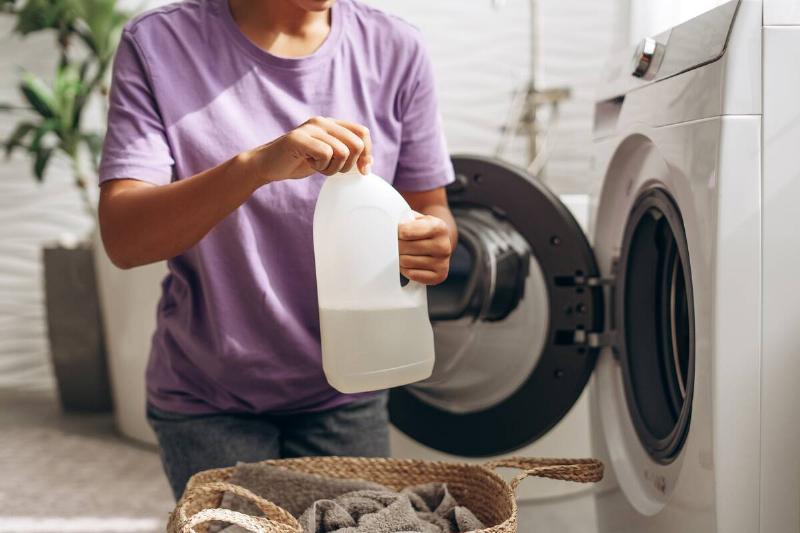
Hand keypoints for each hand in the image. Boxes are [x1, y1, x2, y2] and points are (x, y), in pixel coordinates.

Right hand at [246, 116, 372, 184]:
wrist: (267, 165)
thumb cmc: (298, 162)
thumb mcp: (327, 158)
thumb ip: (346, 155)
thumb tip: (368, 165)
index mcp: (331, 124)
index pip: (363, 133)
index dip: (367, 154)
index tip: (361, 170)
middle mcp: (322, 122)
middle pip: (357, 144)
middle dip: (348, 164)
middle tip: (331, 167)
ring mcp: (310, 128)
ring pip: (342, 152)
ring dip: (332, 168)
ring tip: (317, 165)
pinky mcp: (299, 138)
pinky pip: (326, 154)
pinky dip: (321, 166)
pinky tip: (308, 163)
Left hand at [398, 213, 452, 284]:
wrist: (438, 242)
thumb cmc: (422, 229)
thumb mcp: (416, 218)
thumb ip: (404, 219)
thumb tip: (390, 227)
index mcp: (439, 227)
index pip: (405, 232)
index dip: (396, 232)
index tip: (397, 231)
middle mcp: (444, 246)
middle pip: (404, 248)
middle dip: (396, 245)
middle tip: (399, 243)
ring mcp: (442, 263)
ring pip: (405, 262)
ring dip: (399, 258)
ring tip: (404, 253)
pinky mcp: (439, 276)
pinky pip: (411, 274)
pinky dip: (405, 270)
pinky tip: (410, 263)